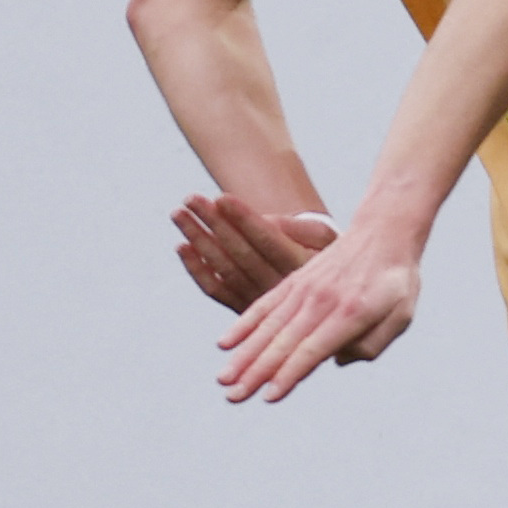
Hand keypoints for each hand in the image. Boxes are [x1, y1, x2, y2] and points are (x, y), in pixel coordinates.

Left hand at [170, 194, 334, 314]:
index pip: (269, 240)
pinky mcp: (244, 310)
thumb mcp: (327, 239)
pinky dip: (197, 269)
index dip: (244, 219)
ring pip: (224, 270)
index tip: (222, 197)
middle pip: (241, 253)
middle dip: (214, 223)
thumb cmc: (326, 258)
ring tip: (179, 214)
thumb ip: (298, 228)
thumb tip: (265, 221)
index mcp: (303, 270)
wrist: (329, 298)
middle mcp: (280, 290)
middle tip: (191, 198)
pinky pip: (216, 291)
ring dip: (198, 240)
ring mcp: (260, 304)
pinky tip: (182, 247)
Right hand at [216, 224, 421, 402]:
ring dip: (243, 355)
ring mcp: (303, 289)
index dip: (289, 375)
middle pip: (282, 344)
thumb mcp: (401, 315)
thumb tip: (337, 360)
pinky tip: (225, 343)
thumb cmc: (396, 281)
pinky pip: (264, 305)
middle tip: (233, 397)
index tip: (269, 397)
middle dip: (256, 373)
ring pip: (267, 328)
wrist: (383, 232)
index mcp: (350, 313)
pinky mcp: (294, 282)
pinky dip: (244, 325)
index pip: (312, 350)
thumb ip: (373, 343)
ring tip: (223, 379)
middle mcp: (321, 301)